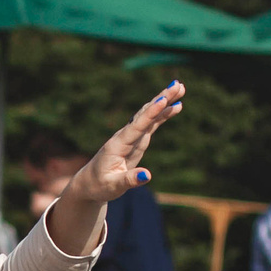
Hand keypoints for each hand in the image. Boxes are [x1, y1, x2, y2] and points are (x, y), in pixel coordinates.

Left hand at [59, 82, 186, 207]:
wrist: (90, 184)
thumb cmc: (100, 186)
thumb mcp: (113, 186)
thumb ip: (129, 180)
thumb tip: (147, 175)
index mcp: (118, 145)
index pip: (137, 126)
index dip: (150, 113)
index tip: (162, 99)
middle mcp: (125, 136)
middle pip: (145, 114)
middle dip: (161, 99)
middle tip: (177, 84)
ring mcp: (131, 137)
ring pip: (149, 115)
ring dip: (164, 102)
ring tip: (180, 88)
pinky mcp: (137, 141)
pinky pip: (152, 124)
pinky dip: (163, 114)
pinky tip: (176, 106)